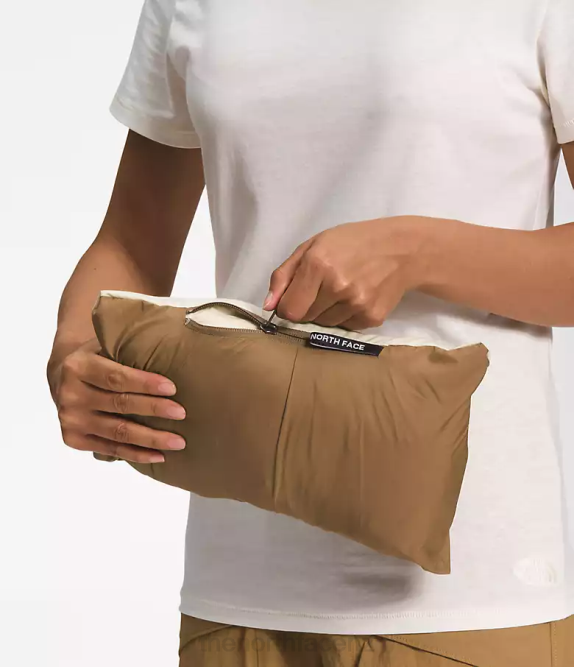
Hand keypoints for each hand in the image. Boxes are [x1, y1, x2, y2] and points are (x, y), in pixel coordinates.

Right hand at [48, 337, 186, 463]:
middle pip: (119, 404)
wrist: (62, 377)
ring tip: (178, 441)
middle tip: (181, 413)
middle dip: (154, 409)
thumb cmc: (97, 358)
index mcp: (78, 367)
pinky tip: (158, 455)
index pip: (116, 377)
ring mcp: (70, 419)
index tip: (172, 388)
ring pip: (117, 431)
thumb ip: (129, 352)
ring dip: (151, 438)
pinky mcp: (73, 439)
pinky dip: (136, 454)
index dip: (145, 383)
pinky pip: (110, 449)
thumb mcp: (106, 346)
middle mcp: (70, 394)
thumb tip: (174, 353)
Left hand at [263, 215, 429, 329]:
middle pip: (305, 318)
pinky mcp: (371, 318)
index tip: (296, 297)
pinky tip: (356, 297)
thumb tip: (269, 306)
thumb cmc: (352, 242)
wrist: (402, 250)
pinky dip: (345, 317)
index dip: (288, 306)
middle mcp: (337, 287)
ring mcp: (356, 304)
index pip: (289, 309)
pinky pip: (344, 328)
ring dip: (327, 313)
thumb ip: (285, 275)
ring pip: (324, 325)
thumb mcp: (313, 246)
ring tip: (342, 291)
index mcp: (318, 265)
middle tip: (323, 288)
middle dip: (308, 306)